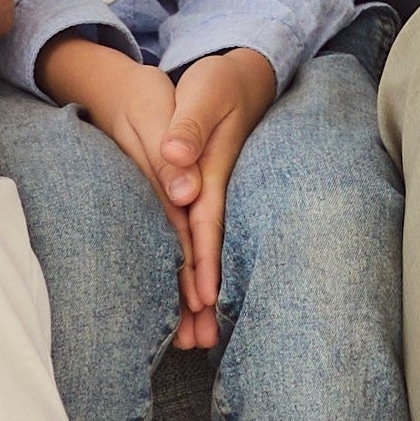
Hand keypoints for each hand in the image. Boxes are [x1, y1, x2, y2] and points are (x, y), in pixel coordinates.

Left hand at [44, 40, 279, 342]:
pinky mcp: (207, 196)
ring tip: (198, 341)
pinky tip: (194, 302)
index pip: (206, 225)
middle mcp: (215, 193)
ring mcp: (213, 197)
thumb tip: (174, 162)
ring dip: (202, 296)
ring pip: (206, 254)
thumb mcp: (204, 93)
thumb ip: (188, 128)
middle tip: (201, 343)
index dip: (203, 262)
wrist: (246, 77)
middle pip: (208, 252)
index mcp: (213, 173)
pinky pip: (201, 242)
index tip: (201, 300)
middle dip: (204, 297)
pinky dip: (197, 273)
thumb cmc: (220, 84)